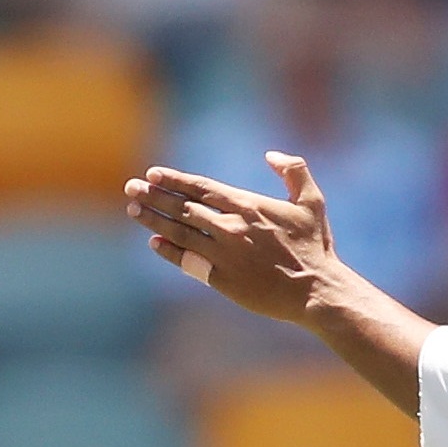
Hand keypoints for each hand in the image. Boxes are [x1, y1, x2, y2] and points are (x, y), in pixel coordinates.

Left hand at [127, 153, 348, 322]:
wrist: (316, 291)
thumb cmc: (315, 247)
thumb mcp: (312, 202)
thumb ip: (294, 172)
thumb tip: (271, 155)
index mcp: (248, 205)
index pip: (200, 188)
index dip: (174, 180)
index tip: (153, 174)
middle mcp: (230, 226)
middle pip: (182, 207)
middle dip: (153, 195)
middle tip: (131, 187)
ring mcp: (224, 253)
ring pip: (179, 231)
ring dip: (153, 220)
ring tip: (134, 209)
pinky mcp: (222, 278)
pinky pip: (187, 261)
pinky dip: (168, 251)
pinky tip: (154, 243)